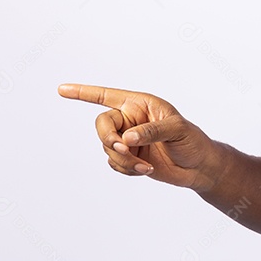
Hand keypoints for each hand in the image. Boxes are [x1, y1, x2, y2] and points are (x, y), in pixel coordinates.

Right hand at [58, 83, 217, 190]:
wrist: (198, 167)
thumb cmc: (192, 141)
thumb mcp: (177, 130)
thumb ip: (152, 131)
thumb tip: (126, 138)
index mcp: (140, 104)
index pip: (107, 95)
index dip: (83, 93)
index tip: (61, 90)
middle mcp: (130, 119)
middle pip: (102, 125)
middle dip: (108, 139)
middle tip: (123, 149)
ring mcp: (127, 139)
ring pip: (107, 148)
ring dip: (123, 160)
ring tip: (145, 166)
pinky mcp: (128, 157)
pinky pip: (113, 163)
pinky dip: (126, 169)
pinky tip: (145, 170)